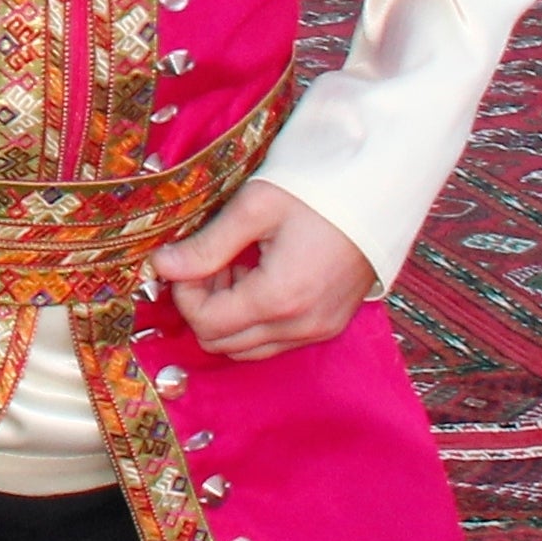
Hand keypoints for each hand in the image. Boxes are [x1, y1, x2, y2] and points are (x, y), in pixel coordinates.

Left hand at [150, 182, 377, 364]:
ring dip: (228, 314)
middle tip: (211, 262)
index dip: (184, 293)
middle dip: (204, 305)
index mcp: (280, 297)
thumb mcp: (254, 208)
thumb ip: (206, 244)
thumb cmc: (318, 192)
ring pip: (246, 348)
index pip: (206, 323)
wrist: (379, 194)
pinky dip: (254, 319)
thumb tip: (162, 266)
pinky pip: (275, 341)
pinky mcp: (328, 326)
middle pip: (221, 343)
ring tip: (235, 267)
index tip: (187, 260)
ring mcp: (318, 330)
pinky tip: (259, 276)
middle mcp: (301, 325)